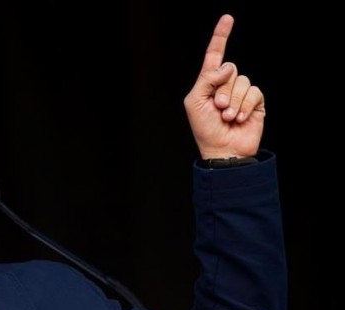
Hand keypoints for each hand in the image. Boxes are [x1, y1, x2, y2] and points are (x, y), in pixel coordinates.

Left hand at [183, 14, 264, 158]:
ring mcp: (242, 93)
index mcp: (209, 82)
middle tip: (218, 109)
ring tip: (227, 116)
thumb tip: (227, 66)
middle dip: (223, 90)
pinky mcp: (256, 103)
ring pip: (243, 81)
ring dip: (233, 101)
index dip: (221, 36)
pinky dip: (245, 106)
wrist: (223, 150)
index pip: (215, 55)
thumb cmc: (205, 128)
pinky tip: (239, 119)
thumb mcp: (194, 101)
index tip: (228, 18)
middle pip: (231, 69)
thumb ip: (206, 79)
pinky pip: (254, 92)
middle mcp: (226, 84)